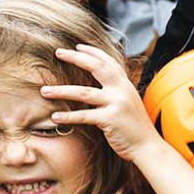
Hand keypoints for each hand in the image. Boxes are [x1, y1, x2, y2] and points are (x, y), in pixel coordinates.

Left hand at [43, 44, 162, 162]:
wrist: (148, 147)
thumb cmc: (135, 128)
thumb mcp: (129, 104)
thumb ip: (116, 93)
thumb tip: (98, 87)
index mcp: (126, 85)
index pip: (109, 62)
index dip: (93, 52)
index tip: (77, 46)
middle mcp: (122, 90)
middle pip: (96, 68)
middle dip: (75, 58)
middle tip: (58, 52)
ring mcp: (117, 104)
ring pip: (83, 92)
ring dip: (61, 91)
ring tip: (44, 91)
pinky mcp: (111, 119)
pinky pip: (84, 115)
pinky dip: (68, 116)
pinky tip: (55, 117)